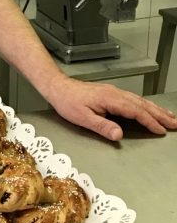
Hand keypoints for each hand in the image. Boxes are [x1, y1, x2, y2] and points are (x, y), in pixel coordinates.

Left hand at [46, 79, 176, 140]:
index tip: (161, 130)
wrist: (58, 87)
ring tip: (169, 117)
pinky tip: (149, 108)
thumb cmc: (68, 103)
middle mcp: (115, 93)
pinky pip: (133, 99)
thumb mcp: (82, 118)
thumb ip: (101, 126)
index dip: (149, 121)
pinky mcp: (110, 93)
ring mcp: (113, 92)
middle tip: (175, 124)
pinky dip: (145, 104)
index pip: (135, 111)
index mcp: (110, 99)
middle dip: (159, 114)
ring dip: (155, 109)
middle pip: (141, 104)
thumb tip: (119, 135)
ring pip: (139, 100)